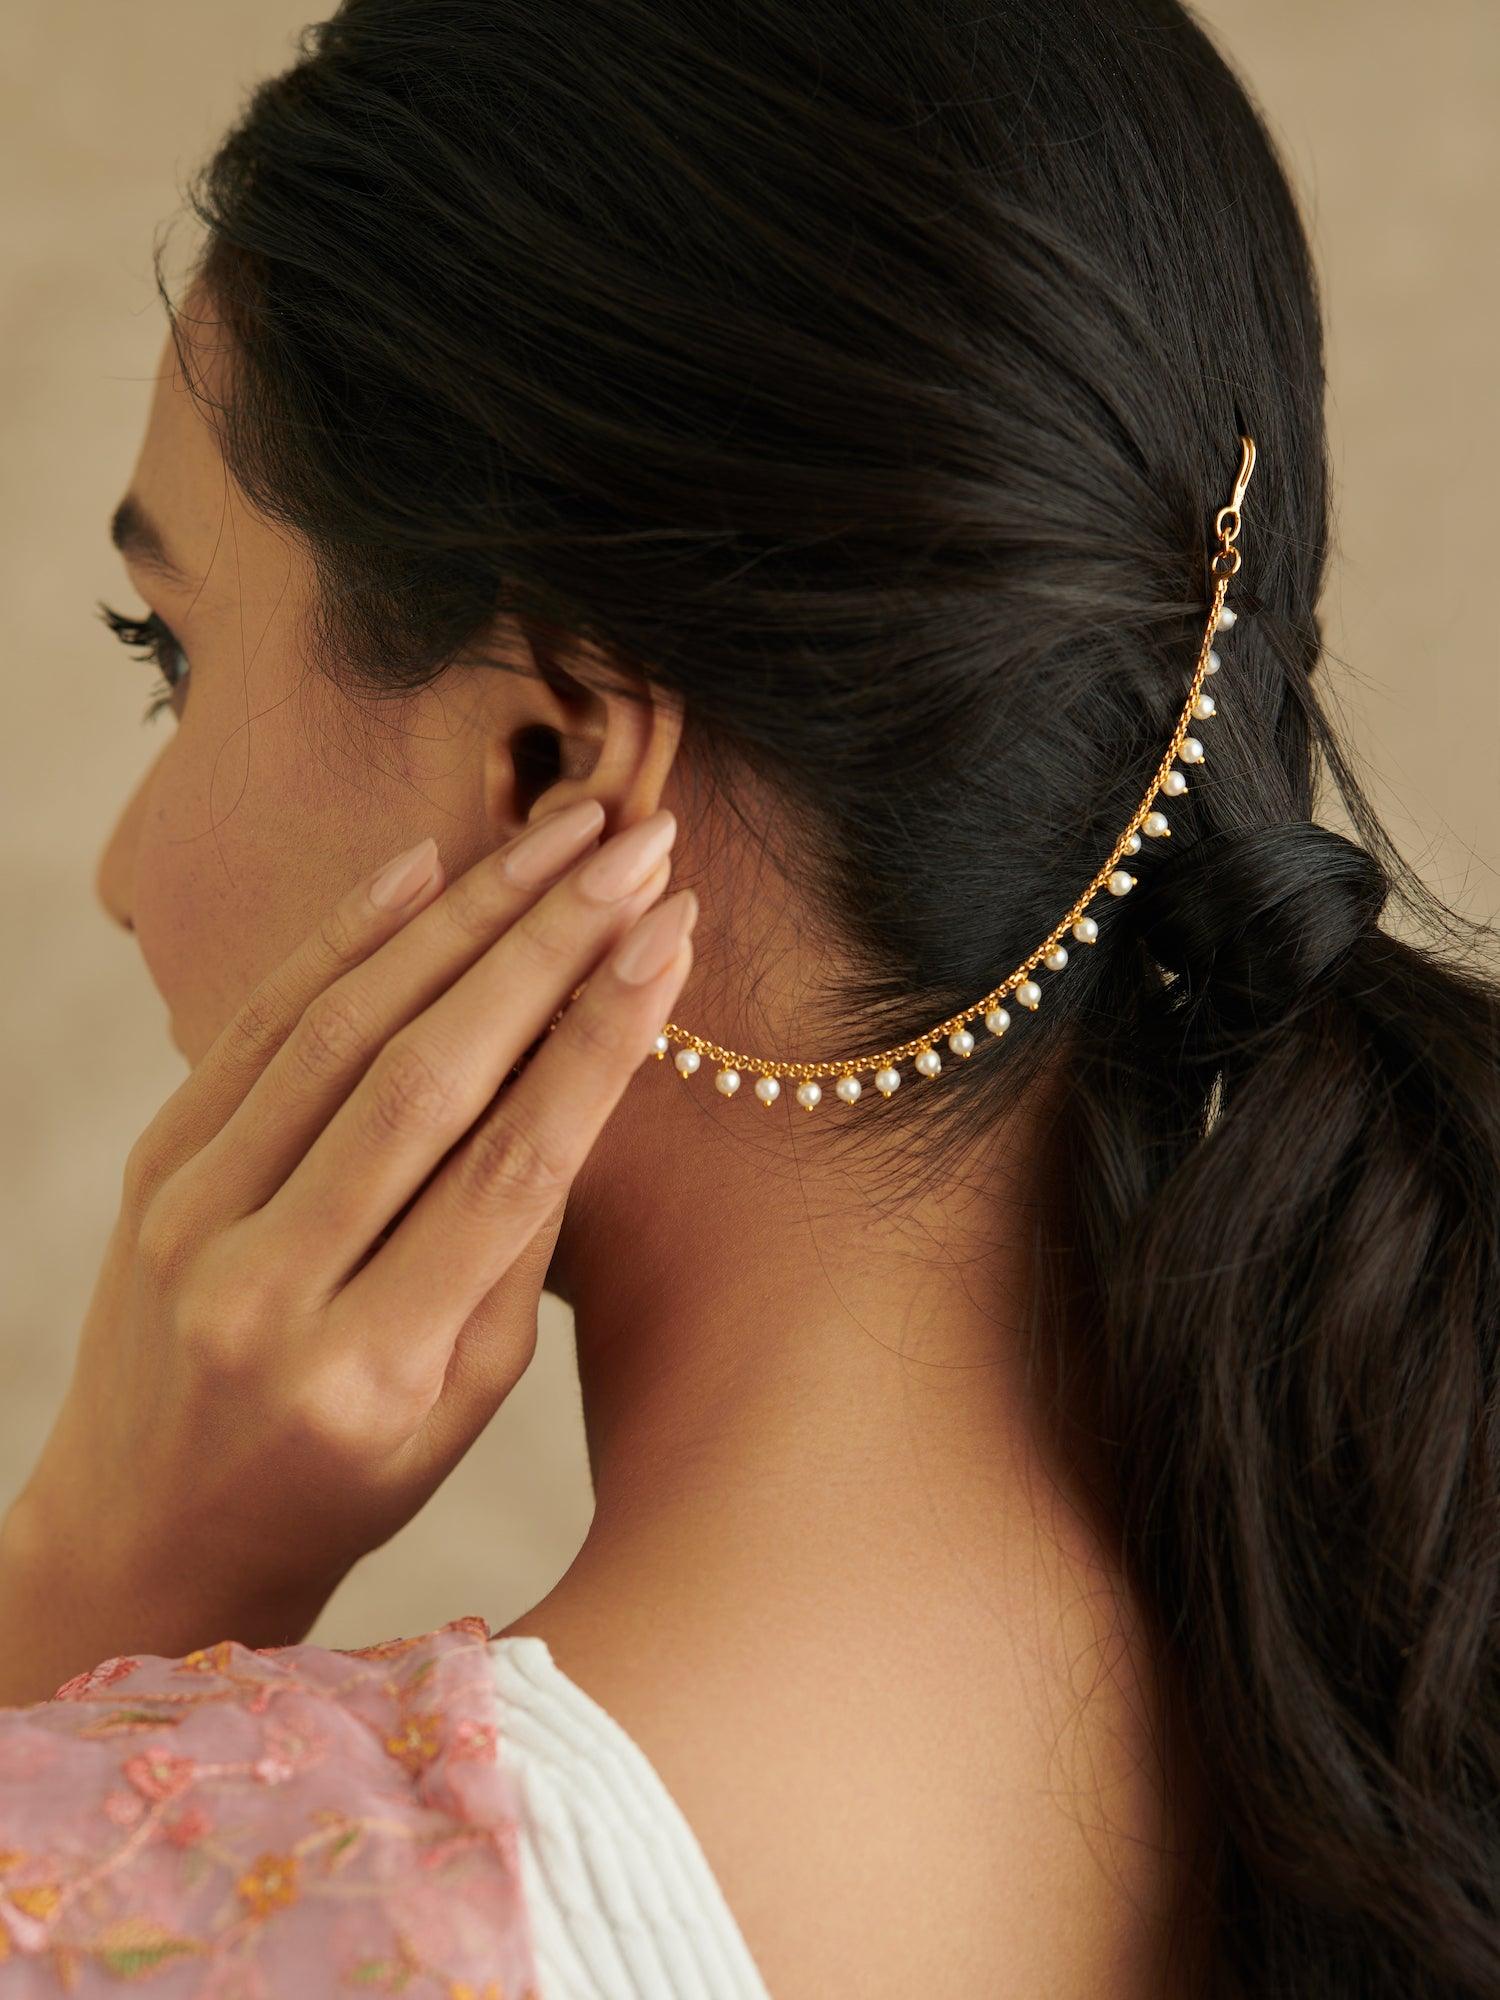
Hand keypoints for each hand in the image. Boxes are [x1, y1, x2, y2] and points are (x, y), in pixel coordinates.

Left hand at [1, 803, 694, 1698]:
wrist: (151, 1526)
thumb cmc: (344, 1476)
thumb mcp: (465, 1399)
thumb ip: (516, 1242)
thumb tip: (585, 1057)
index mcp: (370, 1371)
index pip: (510, 1170)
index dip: (599, 1042)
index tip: (670, 938)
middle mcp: (265, 1287)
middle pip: (430, 1078)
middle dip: (547, 945)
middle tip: (636, 848)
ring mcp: (189, 1217)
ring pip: (343, 1029)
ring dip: (465, 914)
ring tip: (559, 832)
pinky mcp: (153, 1166)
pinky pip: (257, 1025)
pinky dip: (345, 935)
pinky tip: (428, 865)